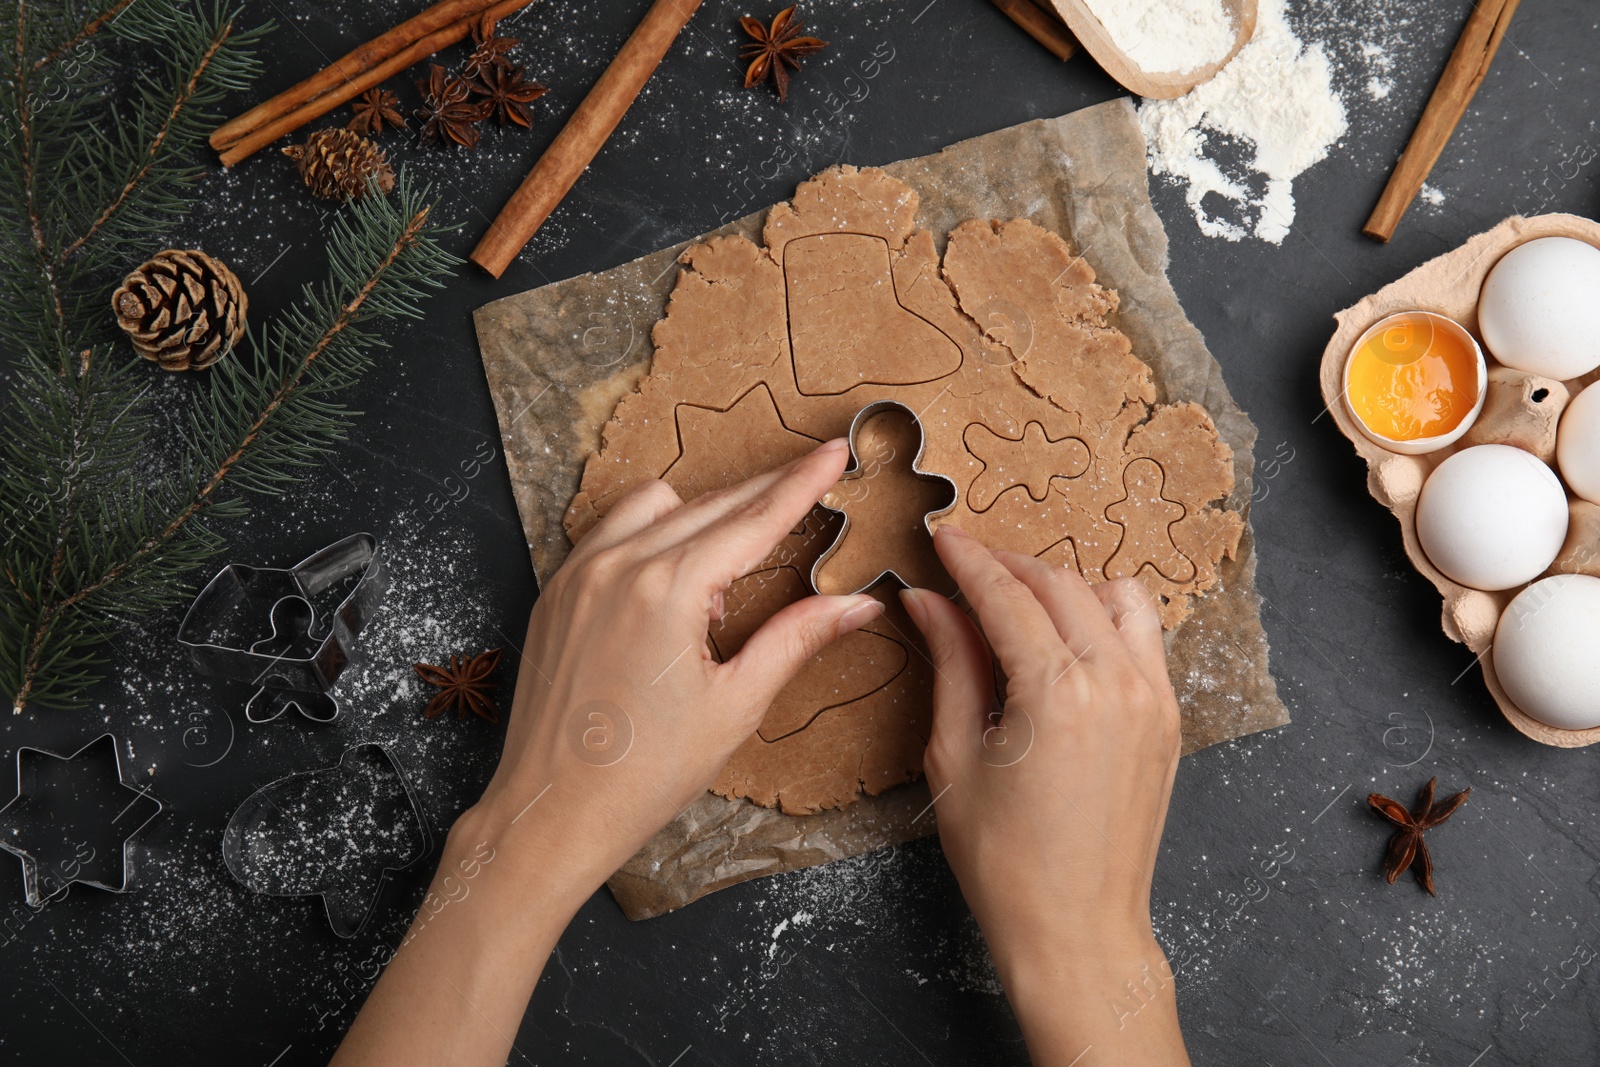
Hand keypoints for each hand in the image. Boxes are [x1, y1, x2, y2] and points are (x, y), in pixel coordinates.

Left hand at [334, 441, 884, 1066]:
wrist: (552, 813)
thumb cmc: (644, 773)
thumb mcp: (735, 705)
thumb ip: (796, 639)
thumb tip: (858, 604)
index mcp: (668, 588)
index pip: (754, 519)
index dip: (802, 484)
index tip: (833, 451)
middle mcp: (618, 564)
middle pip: (711, 504)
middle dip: (765, 490)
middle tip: (809, 477)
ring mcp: (578, 572)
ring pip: (657, 505)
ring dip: (704, 512)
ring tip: (735, 559)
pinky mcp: (555, 590)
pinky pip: (611, 531)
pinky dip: (653, 533)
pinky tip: (675, 576)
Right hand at [900, 526, 1187, 1065]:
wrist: (1077, 929)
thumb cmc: (1005, 861)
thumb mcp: (955, 756)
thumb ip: (951, 664)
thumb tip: (927, 602)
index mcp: (1058, 694)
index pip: (1008, 596)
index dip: (968, 561)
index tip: (942, 538)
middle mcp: (1117, 684)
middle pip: (1061, 584)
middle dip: (1009, 566)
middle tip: (966, 567)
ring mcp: (1154, 700)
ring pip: (1113, 597)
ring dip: (1064, 584)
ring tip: (1018, 601)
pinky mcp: (1169, 720)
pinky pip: (1143, 637)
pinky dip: (1104, 618)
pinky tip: (1065, 638)